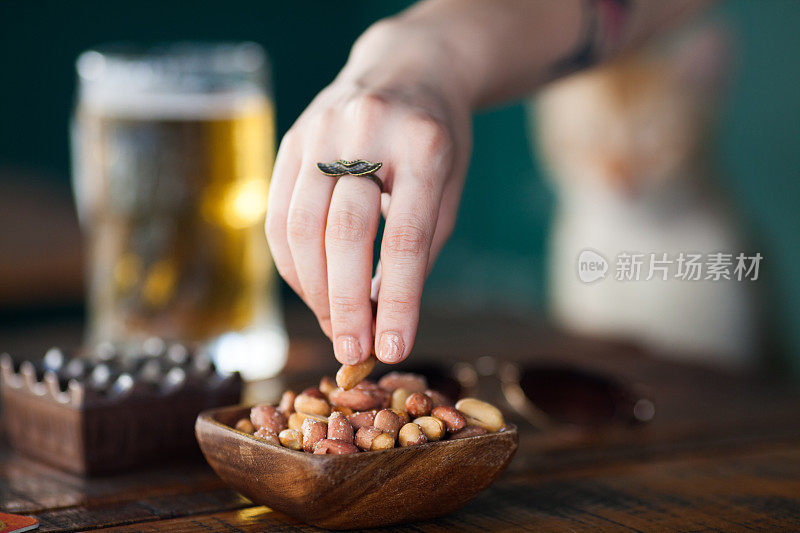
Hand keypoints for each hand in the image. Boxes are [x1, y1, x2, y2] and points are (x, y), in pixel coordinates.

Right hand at [266, 21, 471, 364]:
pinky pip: (277, 215)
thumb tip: (375, 319)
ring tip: (334, 326)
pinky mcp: (289, 139)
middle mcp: (365, 129)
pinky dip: (292, 264)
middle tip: (353, 351)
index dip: (397, 300)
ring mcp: (319, 129)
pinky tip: (312, 291)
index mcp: (422, 142)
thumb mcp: (446, 189)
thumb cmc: (435, 141)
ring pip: (299, 226)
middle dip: (345, 302)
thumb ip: (415, 250)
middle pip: (344, 231)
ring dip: (314, 290)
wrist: (407, 69)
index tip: (392, 350)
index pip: (405, 237)